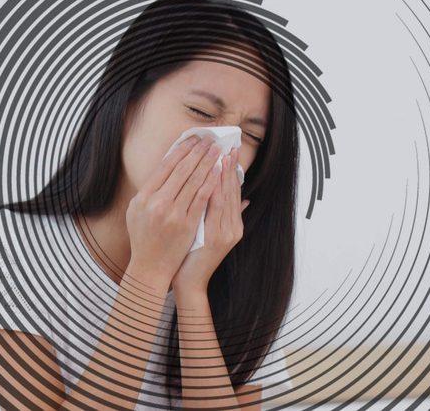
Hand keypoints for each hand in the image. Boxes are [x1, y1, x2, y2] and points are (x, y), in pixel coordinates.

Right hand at [126, 135, 221, 285]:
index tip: (192, 139)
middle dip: (197, 152)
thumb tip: (165, 167)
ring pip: (194, 181)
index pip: (165, 166)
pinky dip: (211, 183)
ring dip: (207, 163)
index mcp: (143, 196)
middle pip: (181, 170)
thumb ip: (148, 190)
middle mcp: (156, 203)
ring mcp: (172, 214)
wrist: (150, 267)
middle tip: (209, 139)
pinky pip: (202, 198)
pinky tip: (219, 172)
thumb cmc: (143, 238)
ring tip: (217, 150)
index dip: (181, 150)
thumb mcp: (136, 211)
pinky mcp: (187, 224)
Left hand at [171, 147, 249, 294]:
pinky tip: (211, 176)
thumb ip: (224, 216)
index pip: (232, 191)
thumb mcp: (209, 234)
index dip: (230, 170)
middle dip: (228, 167)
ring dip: (223, 174)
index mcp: (232, 225)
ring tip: (220, 154)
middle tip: (226, 145)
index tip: (226, 151)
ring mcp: (227, 232)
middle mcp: (233, 227)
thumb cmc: (193, 257)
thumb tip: (240, 199)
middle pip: (232, 191)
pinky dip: (214, 191)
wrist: (190, 283)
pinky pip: (216, 208)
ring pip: (226, 196)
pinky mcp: (218, 237)